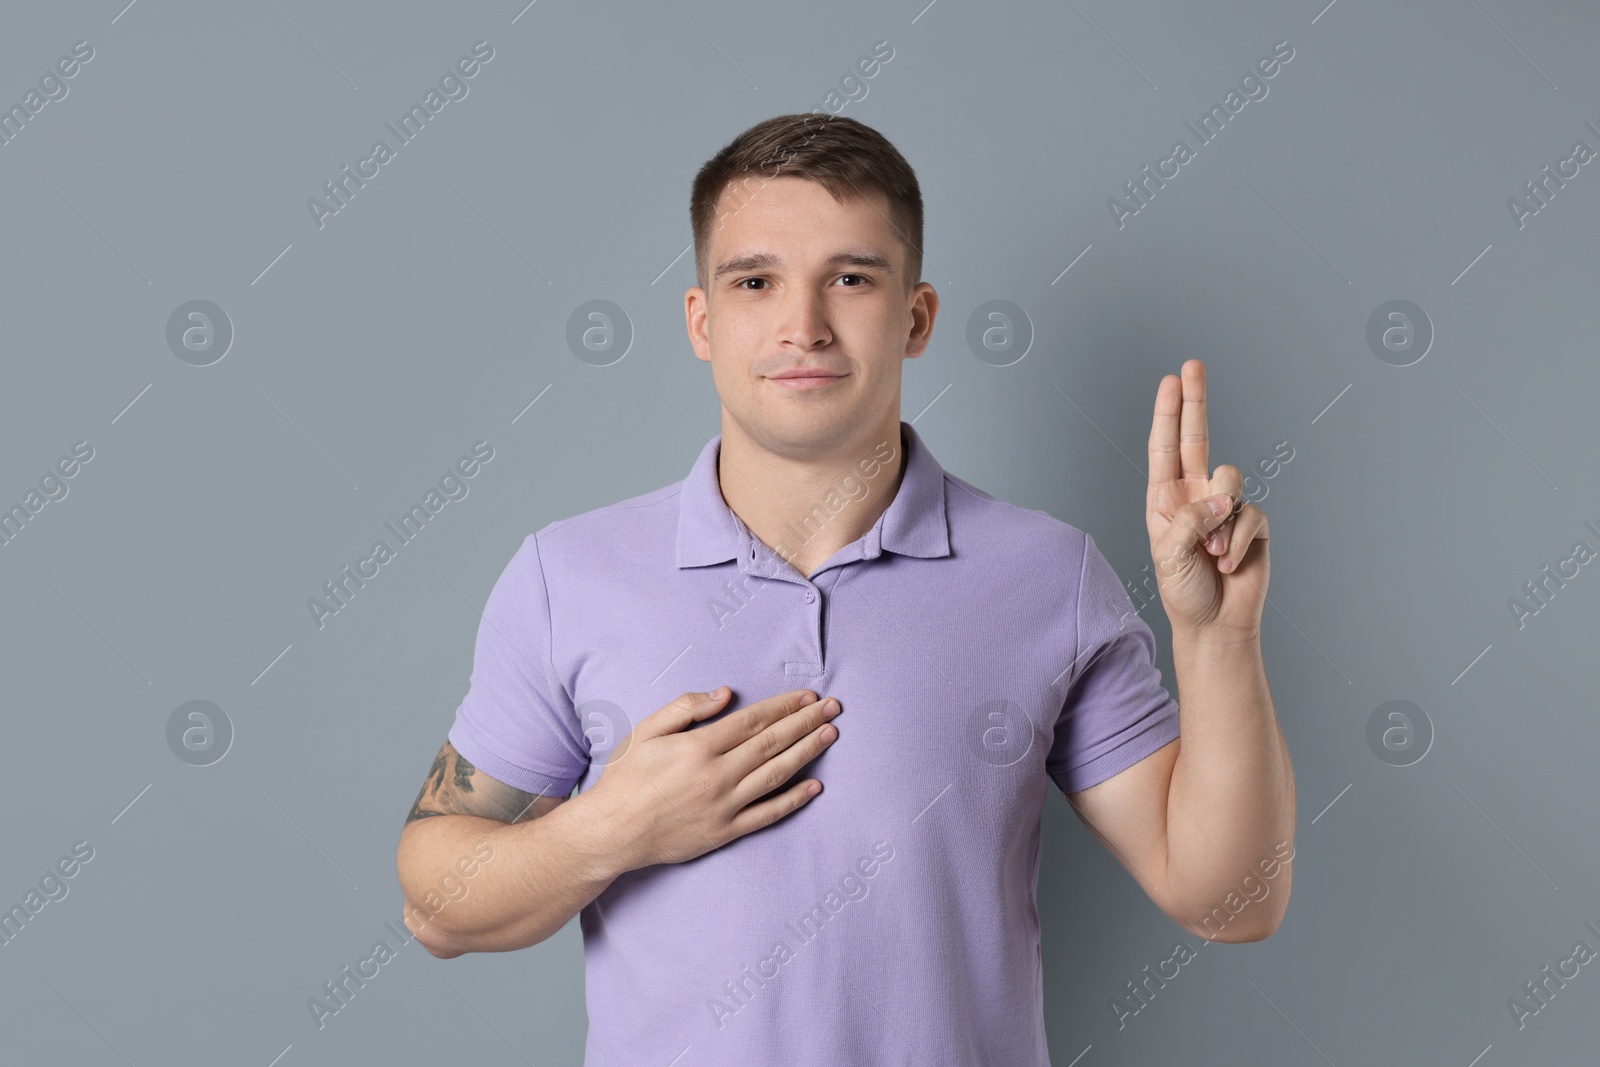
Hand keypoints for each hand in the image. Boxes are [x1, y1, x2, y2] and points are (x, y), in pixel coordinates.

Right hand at [584, 687, 839, 870]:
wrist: (612, 832)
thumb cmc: (626, 777)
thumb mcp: (646, 730)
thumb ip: (686, 708)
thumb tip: (725, 693)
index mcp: (699, 747)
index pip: (754, 720)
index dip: (784, 706)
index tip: (808, 696)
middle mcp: (717, 775)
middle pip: (772, 743)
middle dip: (805, 723)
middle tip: (833, 708)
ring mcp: (724, 806)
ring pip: (776, 774)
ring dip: (807, 752)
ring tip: (829, 735)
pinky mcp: (725, 831)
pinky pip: (768, 814)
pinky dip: (793, 800)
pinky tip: (814, 786)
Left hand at [1146, 359, 1268, 638]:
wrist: (1216, 624)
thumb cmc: (1184, 591)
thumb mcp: (1169, 554)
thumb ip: (1191, 519)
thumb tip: (1222, 496)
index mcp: (1166, 499)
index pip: (1165, 447)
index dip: (1168, 413)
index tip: (1171, 380)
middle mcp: (1194, 495)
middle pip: (1198, 439)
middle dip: (1195, 401)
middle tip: (1192, 366)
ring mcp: (1225, 507)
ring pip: (1230, 479)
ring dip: (1219, 519)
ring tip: (1211, 554)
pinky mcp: (1252, 522)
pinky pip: (1250, 513)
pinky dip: (1238, 540)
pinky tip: (1230, 562)